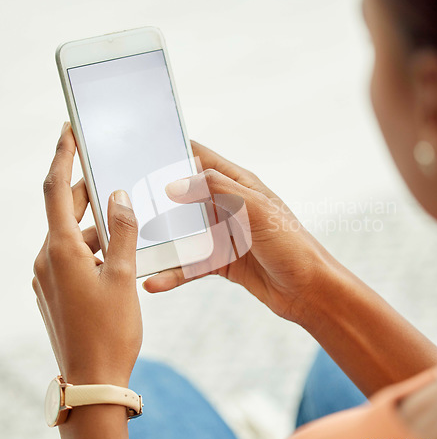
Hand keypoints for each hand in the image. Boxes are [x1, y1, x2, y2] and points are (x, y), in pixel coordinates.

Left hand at [33, 122, 141, 386]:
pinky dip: (93, 245)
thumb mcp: (123, 276)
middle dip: (87, 191)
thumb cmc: (110, 330)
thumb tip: (120, 197)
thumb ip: (122, 231)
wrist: (92, 378)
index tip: (68, 131)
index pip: (55, 190)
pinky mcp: (56, 289)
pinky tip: (117, 251)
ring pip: (71, 234)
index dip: (61, 156)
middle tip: (112, 174)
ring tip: (125, 220)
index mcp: (61, 251)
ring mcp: (49, 276)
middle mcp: (47, 259)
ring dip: (96, 224)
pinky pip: (73, 254)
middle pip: (64, 211)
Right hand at [143, 141, 334, 323]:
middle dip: (158, 196)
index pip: (202, 159)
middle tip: (126, 197)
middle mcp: (228, 206)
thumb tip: (176, 184)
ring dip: (161, 238)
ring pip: (184, 232)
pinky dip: (173, 272)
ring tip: (132, 242)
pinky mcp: (220, 261)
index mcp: (239, 185)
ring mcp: (222, 234)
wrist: (308, 290)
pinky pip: (190, 264)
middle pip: (186, 195)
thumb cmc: (291, 244)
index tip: (144, 148)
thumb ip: (218, 190)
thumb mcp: (256, 209)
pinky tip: (154, 282)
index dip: (176, 150)